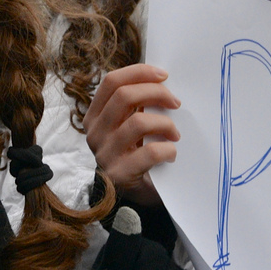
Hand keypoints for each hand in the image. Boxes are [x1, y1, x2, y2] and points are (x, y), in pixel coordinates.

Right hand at [83, 63, 179, 203]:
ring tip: (175, 134)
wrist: (133, 196)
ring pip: (138, 122)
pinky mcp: (119, 174)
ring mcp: (105, 154)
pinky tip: (172, 153)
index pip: (111, 82)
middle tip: (175, 103)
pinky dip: (167, 149)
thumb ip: (136, 105)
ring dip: (165, 124)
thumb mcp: (129, 126)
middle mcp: (95, 132)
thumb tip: (162, 80)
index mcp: (95, 115)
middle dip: (156, 93)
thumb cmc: (135, 154)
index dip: (139, 73)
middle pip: (124, 96)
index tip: (164, 75)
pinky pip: (150, 152)